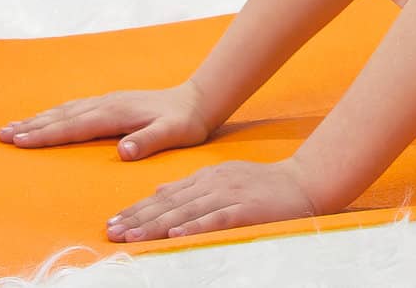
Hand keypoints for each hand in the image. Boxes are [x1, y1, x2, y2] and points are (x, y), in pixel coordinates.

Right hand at [0, 81, 213, 160]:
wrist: (199, 100)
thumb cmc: (186, 122)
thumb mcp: (173, 134)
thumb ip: (148, 141)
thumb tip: (123, 151)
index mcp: (115, 113)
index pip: (73, 126)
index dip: (45, 134)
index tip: (18, 141)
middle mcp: (107, 104)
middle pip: (62, 116)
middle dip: (31, 126)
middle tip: (1, 135)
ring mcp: (108, 101)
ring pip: (65, 110)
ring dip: (38, 119)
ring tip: (12, 127)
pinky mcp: (111, 103)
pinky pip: (75, 108)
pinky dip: (54, 114)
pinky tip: (45, 119)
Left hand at [106, 157, 320, 241]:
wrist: (303, 181)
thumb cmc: (263, 185)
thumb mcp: (223, 177)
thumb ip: (191, 185)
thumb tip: (158, 191)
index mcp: (206, 176)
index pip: (164, 195)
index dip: (137, 209)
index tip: (113, 222)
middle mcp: (213, 183)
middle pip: (169, 204)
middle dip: (138, 219)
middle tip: (112, 233)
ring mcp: (228, 194)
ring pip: (186, 212)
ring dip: (156, 226)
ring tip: (133, 237)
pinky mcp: (245, 208)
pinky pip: (215, 219)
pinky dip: (194, 227)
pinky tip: (175, 236)